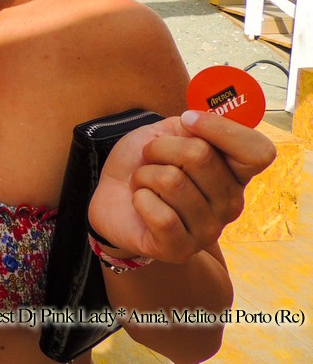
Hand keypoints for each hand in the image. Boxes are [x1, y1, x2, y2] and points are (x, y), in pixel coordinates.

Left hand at [89, 110, 275, 263]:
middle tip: (150, 158)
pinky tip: (140, 202)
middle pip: (201, 155)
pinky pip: (161, 215)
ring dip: (145, 174)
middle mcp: (231, 204)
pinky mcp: (180, 249)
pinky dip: (139, 199)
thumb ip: (189, 126)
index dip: (222, 129)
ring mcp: (209, 230)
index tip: (187, 120)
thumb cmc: (142, 163)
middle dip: (160, 147)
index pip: (258, 152)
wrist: (111, 197)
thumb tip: (197, 121)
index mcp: (235, 173)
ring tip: (144, 183)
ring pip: (172, 181)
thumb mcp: (165, 132)